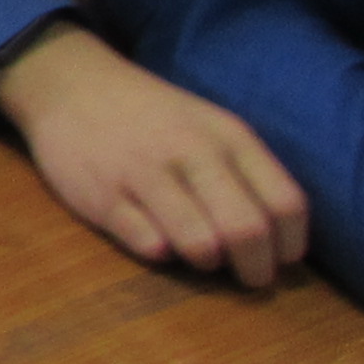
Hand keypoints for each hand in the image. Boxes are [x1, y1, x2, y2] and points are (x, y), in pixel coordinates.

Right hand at [0, 27, 310, 288]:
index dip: (290, 244)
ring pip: (200, 244)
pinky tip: (156, 239)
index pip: (285, 203)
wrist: (73, 85)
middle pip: (247, 230)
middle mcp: (192, 152)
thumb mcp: (212, 128)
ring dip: (208, 262)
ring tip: (202, 257)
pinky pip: (147, 244)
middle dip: (256, 269)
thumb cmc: (155, 116)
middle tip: (249, 278)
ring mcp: (145, 174)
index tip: (280, 258)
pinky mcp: (104, 197)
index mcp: (229, 137)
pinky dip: (160, 253)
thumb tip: (280, 242)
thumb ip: (247, 176)